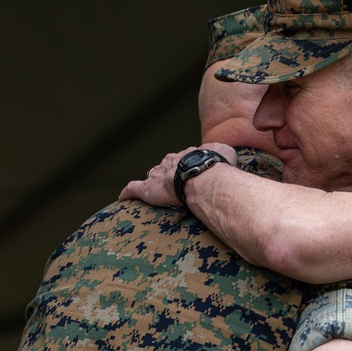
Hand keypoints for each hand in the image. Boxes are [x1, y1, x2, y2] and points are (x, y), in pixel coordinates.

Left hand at [118, 143, 237, 206]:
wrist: (204, 175)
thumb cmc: (216, 166)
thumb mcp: (226, 153)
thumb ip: (224, 154)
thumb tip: (228, 156)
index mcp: (187, 155)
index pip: (182, 159)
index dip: (184, 166)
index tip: (188, 172)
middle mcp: (170, 162)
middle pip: (166, 166)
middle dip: (168, 172)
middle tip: (172, 181)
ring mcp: (158, 175)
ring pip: (151, 176)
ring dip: (152, 182)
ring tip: (153, 190)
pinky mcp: (148, 189)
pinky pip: (133, 189)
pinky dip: (127, 193)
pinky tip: (123, 198)